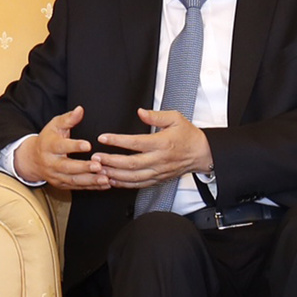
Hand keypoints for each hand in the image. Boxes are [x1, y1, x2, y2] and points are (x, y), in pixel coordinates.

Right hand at [16, 106, 110, 190]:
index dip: (74, 146)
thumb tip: (80, 109)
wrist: (33, 159)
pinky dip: (92, 187)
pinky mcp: (62, 185)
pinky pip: (77, 187)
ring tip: (106, 179)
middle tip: (99, 166)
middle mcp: (51, 163)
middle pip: (67, 167)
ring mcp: (56, 176)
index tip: (88, 145)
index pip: (61, 146)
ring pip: (73, 180)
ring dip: (90, 180)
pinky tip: (105, 184)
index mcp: (48, 146)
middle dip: (83, 168)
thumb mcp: (55, 125)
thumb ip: (68, 119)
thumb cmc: (48, 139)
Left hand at [94, 108, 212, 188]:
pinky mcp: (158, 179)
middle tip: (95, 158)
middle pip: (131, 164)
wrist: (202, 153)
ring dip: (114, 175)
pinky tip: (111, 180)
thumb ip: (156, 115)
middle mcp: (159, 159)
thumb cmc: (188, 135)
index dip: (117, 141)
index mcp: (162, 143)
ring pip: (133, 177)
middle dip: (111, 161)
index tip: (103, 138)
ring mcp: (158, 172)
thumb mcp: (175, 118)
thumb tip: (140, 112)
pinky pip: (138, 185)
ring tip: (99, 170)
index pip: (136, 143)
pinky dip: (124, 184)